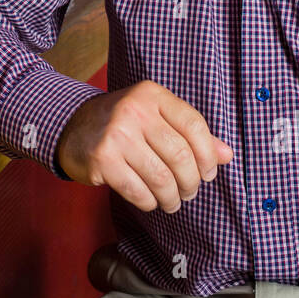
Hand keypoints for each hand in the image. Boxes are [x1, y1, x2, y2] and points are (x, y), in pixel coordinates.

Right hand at [56, 79, 232, 212]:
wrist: (71, 126)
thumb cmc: (123, 124)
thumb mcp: (155, 117)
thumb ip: (190, 133)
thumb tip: (227, 155)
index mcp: (152, 95)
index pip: (194, 125)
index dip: (207, 155)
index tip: (208, 172)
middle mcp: (134, 111)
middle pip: (180, 156)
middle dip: (191, 182)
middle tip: (189, 192)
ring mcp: (116, 135)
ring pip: (161, 178)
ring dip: (172, 197)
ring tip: (172, 201)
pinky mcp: (102, 160)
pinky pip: (138, 191)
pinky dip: (149, 202)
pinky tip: (150, 201)